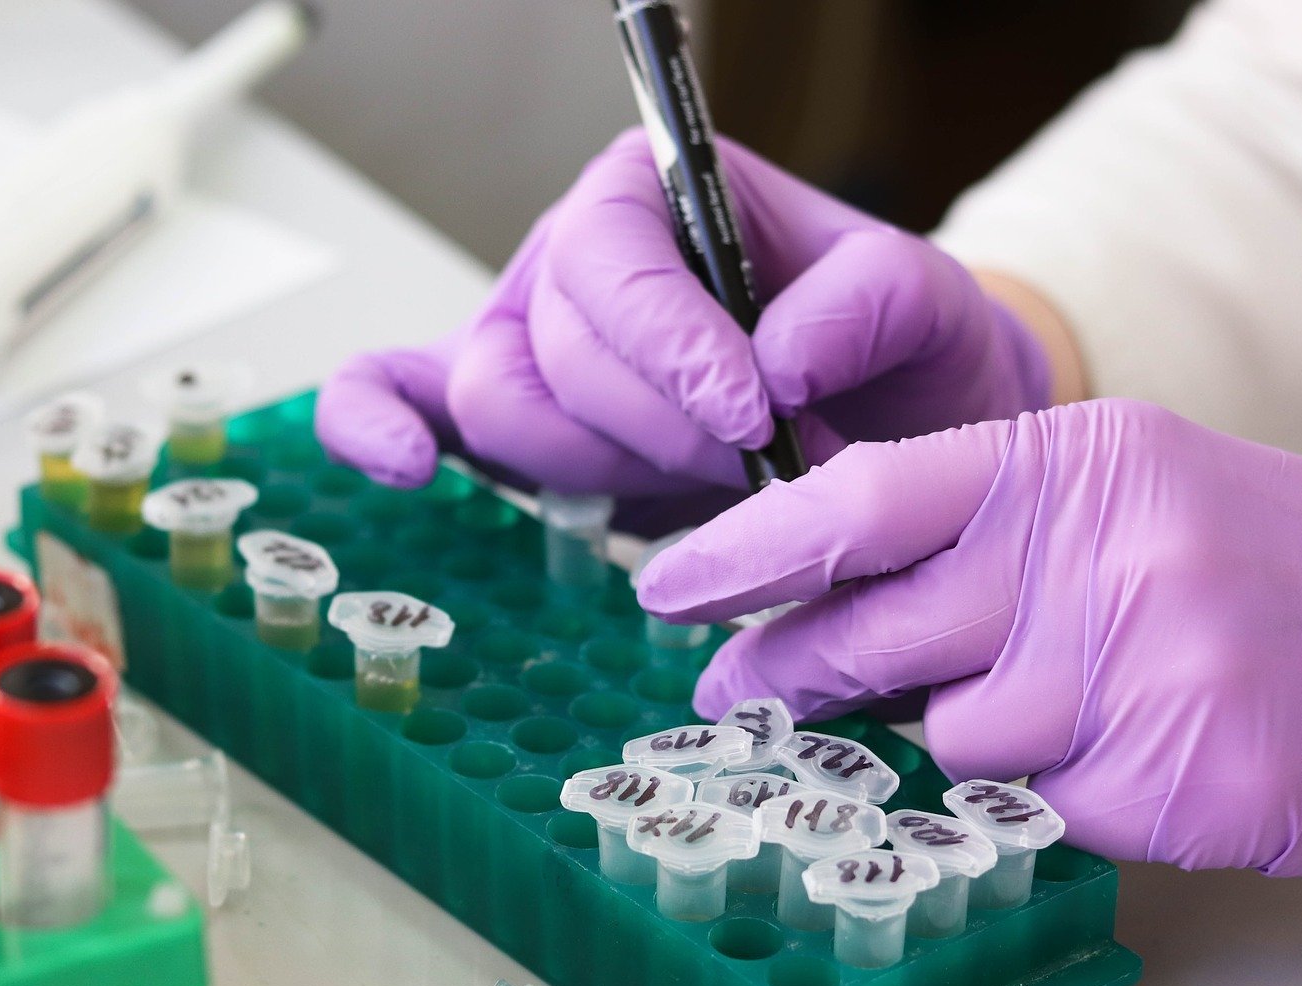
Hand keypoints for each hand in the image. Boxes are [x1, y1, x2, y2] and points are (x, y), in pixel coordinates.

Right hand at [316, 129, 1050, 509]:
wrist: (892, 431)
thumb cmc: (894, 355)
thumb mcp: (924, 304)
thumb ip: (870, 300)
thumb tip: (777, 355)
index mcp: (651, 196)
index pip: (609, 259)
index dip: (670, 344)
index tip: (753, 411)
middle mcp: (573, 264)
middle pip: (553, 352)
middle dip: (662, 428)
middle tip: (761, 455)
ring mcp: (528, 343)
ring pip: (504, 412)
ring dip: (611, 467)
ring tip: (709, 473)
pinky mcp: (509, 424)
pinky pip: (397, 398)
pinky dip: (377, 425)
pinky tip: (409, 469)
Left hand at [635, 399, 1301, 883]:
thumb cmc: (1264, 563)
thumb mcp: (1122, 496)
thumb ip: (978, 538)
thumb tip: (823, 605)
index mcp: (1069, 462)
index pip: (862, 497)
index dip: (747, 548)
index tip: (668, 587)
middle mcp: (1096, 553)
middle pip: (875, 632)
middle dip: (790, 671)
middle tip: (739, 692)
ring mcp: (1141, 666)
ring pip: (954, 737)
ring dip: (973, 738)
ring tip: (1069, 703)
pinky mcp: (1177, 773)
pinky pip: (1041, 807)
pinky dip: (1061, 793)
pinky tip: (1136, 752)